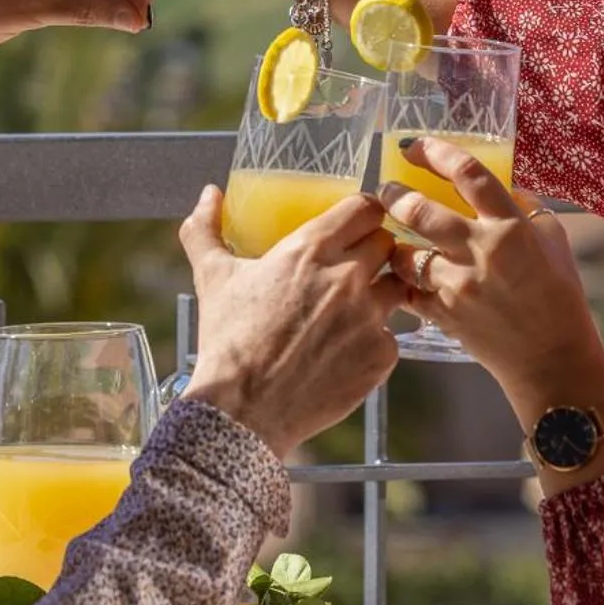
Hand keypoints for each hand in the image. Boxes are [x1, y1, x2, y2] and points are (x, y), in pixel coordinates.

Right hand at [176, 185, 406, 458]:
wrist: (243, 411)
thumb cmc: (227, 340)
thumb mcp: (212, 277)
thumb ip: (206, 229)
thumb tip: (208, 194)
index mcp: (311, 249)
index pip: (365, 208)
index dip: (363, 214)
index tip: (355, 224)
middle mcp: (348, 278)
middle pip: (387, 243)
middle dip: (372, 250)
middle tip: (352, 267)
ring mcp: (370, 318)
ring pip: (397, 287)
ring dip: (380, 292)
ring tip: (353, 309)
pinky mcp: (382, 356)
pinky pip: (391, 336)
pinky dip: (372, 339)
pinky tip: (344, 350)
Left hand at [379, 138, 603, 410]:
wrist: (551, 358)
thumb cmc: (558, 296)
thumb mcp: (553, 241)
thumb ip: (524, 209)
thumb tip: (496, 183)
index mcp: (511, 228)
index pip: (468, 174)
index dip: (437, 152)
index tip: (417, 146)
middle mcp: (479, 252)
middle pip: (419, 210)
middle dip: (395, 195)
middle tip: (388, 190)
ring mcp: (456, 286)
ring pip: (404, 253)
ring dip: (395, 243)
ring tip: (395, 239)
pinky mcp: (441, 314)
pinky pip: (407, 289)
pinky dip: (403, 280)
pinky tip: (405, 275)